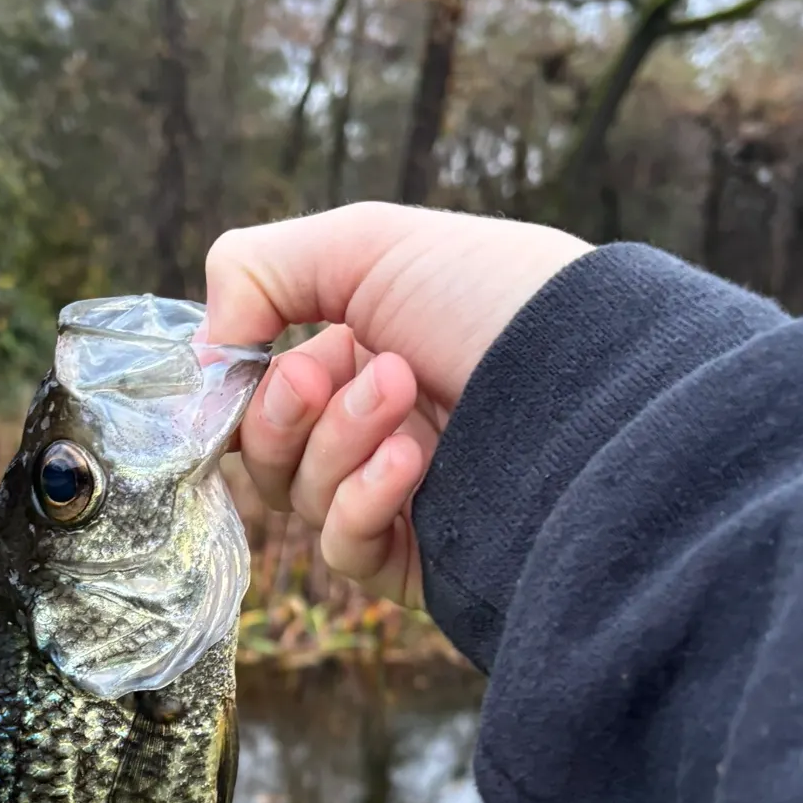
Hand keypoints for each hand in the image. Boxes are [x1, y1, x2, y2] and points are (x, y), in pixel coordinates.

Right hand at [202, 202, 590, 608]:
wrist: (599, 382)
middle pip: (261, 452)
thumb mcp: (368, 243)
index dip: (240, 381)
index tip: (245, 352)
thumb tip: (203, 351)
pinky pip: (344, 548)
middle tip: (323, 370)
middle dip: (281, 408)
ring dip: (335, 440)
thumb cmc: (496, 300)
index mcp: (361, 354)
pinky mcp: (419, 560)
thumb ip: (256, 270)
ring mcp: (396, 497)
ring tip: (401, 394)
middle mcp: (373, 427)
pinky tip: (414, 460)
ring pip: (298, 497)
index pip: (256, 392)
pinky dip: (362, 500)